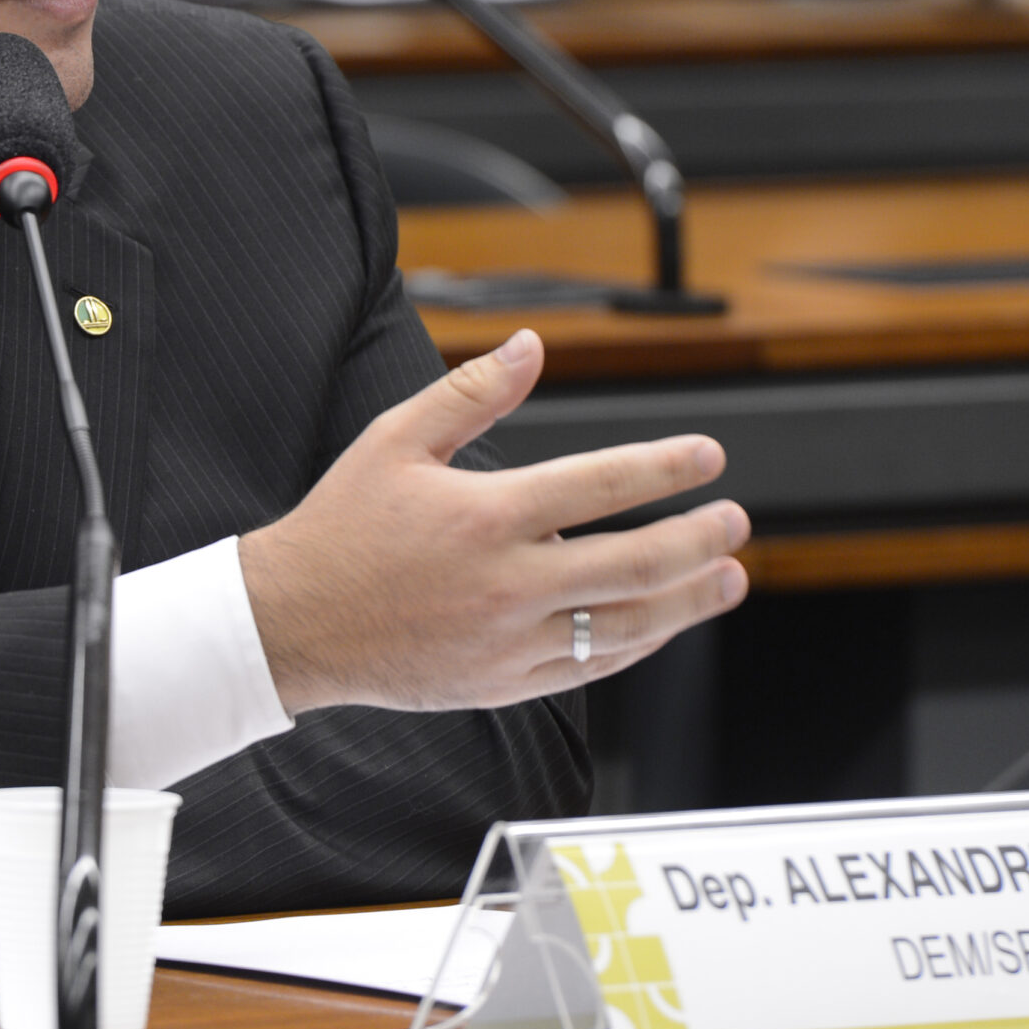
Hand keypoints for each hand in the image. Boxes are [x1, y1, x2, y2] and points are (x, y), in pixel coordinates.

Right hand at [238, 329, 748, 714]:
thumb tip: (532, 346)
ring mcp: (508, 640)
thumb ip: (470, 392)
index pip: (600, 486)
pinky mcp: (502, 682)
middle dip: (699, 540)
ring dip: (688, 602)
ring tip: (729, 578)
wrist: (291, 625)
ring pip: (624, 625)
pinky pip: (589, 667)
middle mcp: (505, 582)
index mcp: (484, 515)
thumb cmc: (341, 526)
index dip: (665, 468)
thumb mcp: (394, 441)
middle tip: (736, 521)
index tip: (708, 456)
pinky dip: (638, 644)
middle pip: (633, 563)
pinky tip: (665, 623)